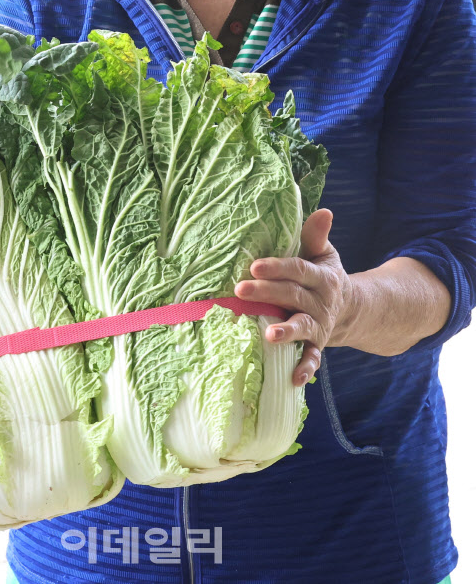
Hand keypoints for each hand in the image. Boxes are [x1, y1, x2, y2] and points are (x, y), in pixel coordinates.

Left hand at [234, 209, 352, 386]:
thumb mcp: (324, 254)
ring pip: (303, 326)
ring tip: (269, 335)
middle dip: (267, 293)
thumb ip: (316, 236)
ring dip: (287, 332)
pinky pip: (313, 358)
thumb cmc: (322, 275)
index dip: (277, 267)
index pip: (297, 269)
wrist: (350, 309)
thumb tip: (323, 210)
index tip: (254, 265)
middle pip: (292, 296)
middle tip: (240, 290)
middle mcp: (320, 301)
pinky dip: (305, 368)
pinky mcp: (317, 345)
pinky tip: (293, 379)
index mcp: (321, 276)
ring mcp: (319, 325)